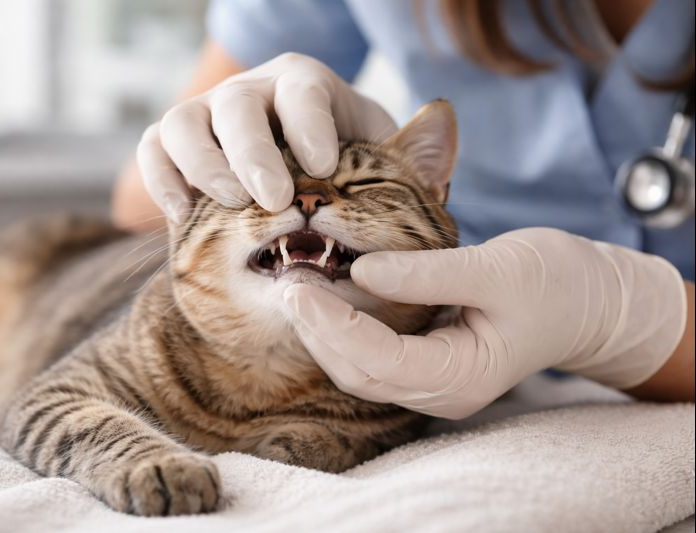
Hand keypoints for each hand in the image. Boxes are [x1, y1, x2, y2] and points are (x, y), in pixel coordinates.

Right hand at [136, 53, 396, 223]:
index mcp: (303, 87)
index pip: (301, 90)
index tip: (324, 167)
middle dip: (253, 150)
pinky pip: (152, 150)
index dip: (308, 124)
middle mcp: (249, 94)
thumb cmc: (342, 178)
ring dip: (202, 165)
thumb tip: (442, 121)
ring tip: (232, 205)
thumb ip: (409, 155)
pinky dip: (161, 180)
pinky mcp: (172, 146)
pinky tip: (184, 215)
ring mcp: (205, 117)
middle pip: (236, 104)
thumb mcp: (381, 166)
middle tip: (275, 197)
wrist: (294, 194)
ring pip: (182, 122)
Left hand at [283, 228, 686, 418]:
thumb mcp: (494, 269)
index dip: (333, 325)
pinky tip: (324, 297)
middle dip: (317, 331)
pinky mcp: (425, 364)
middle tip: (286, 283)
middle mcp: (440, 391)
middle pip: (359, 372)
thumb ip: (427, 273)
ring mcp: (431, 383)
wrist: (585, 302)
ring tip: (295, 287)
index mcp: (461, 377)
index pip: (379, 361)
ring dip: (323, 331)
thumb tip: (361, 270)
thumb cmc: (551, 283)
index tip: (298, 287)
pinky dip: (342, 329)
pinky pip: (370, 356)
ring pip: (359, 369)